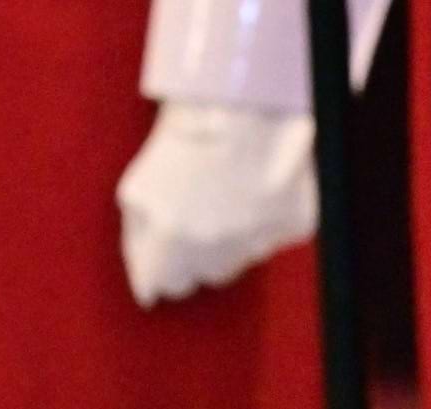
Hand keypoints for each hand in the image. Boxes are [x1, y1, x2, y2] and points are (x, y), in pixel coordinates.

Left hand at [115, 101, 316, 307]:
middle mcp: (216, 253)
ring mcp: (259, 241)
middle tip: (198, 207)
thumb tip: (146, 288)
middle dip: (199, 250)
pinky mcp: (294, 224)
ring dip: (232, 233)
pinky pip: (277, 232)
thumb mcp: (135, 189)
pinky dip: (268, 215)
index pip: (166, 286)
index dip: (164, 267)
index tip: (165, 253)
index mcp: (172, 245)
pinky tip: (257, 183)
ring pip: (242, 255)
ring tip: (227, 187)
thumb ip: (137, 243)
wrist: (239, 99)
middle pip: (207, 273)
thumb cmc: (184, 134)